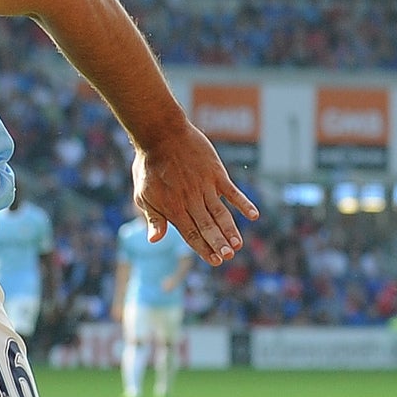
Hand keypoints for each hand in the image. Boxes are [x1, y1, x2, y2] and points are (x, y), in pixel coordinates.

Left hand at [130, 122, 258, 264]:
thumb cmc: (149, 166)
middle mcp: (191, 200)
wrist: (161, 135)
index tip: (215, 261)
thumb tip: (154, 241)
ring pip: (220, 213)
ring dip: (231, 230)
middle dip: (218, 244)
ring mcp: (205, 187)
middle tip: (228, 257)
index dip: (204, 249)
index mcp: (173, 209)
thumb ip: (154, 219)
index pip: (191, 235)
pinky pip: (232, 192)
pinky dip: (243, 204)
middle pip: (208, 227)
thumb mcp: (143, 195)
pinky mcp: (216, 173)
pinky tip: (253, 216)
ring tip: (238, 245)